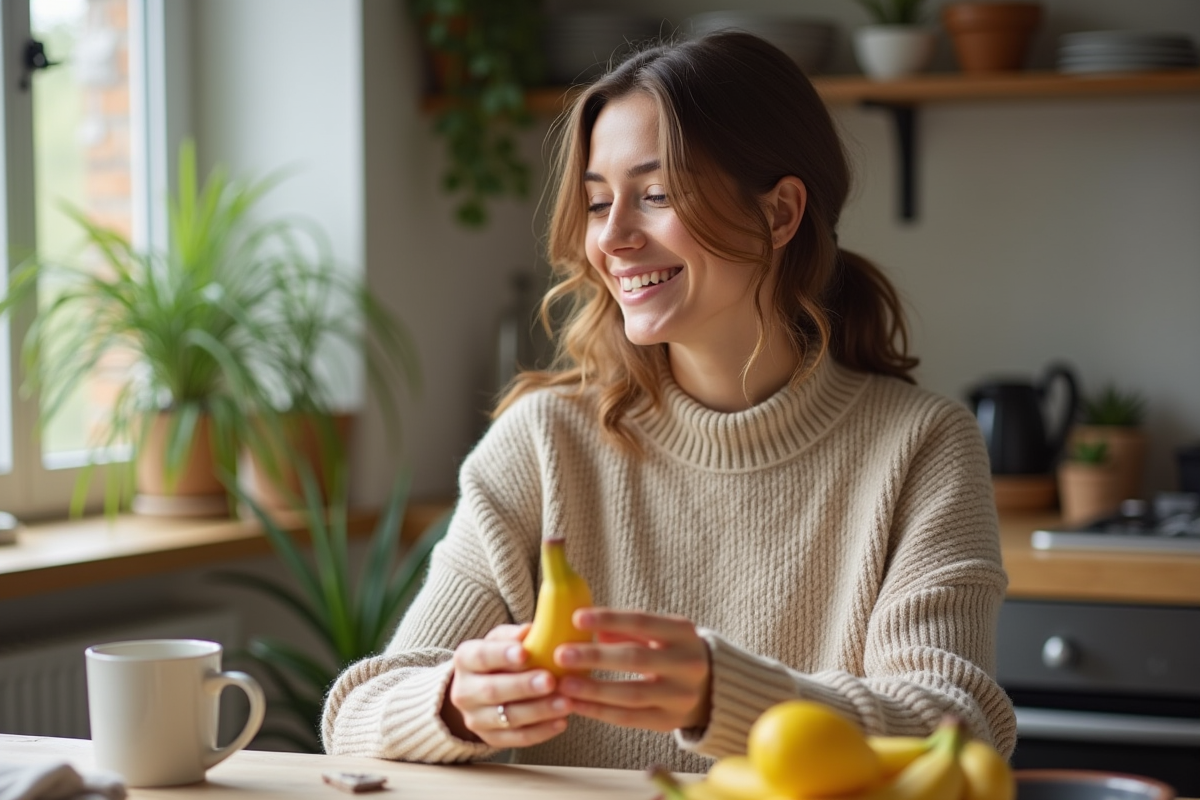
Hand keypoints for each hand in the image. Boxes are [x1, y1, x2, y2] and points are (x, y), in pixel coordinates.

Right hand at [442, 624, 571, 747]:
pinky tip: (561, 721)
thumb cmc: (498, 657)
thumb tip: (529, 630)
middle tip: (551, 680)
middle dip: (524, 686)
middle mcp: (464, 692)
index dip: (502, 655)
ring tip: (565, 702)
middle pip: (492, 691)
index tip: (525, 653)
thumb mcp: (501, 640)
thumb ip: (514, 635)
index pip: (480, 657)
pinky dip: (541, 732)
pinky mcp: (490, 739)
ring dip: (538, 711)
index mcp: (465, 660)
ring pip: (507, 718)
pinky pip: (516, 739)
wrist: (479, 691)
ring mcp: (475, 719)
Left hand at [554, 609, 711, 732]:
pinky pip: (629, 718)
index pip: (642, 622)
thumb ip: (626, 628)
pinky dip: (599, 712)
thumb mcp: (659, 633)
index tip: (576, 618)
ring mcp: (680, 696)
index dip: (609, 619)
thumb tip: (587, 627)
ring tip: (563, 684)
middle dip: (595, 656)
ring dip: (593, 690)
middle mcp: (687, 664)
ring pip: (631, 694)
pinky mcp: (669, 721)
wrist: (711, 688)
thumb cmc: (672, 652)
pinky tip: (576, 705)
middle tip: (561, 654)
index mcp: (683, 633)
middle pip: (635, 659)